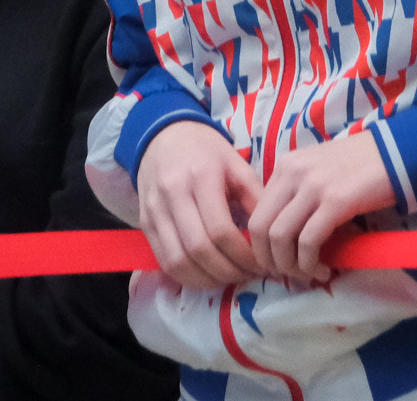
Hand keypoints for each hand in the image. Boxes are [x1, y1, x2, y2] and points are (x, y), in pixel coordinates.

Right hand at [137, 120, 262, 289]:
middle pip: (198, 249)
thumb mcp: (236, 164)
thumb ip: (254, 196)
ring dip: (206, 280)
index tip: (261, 264)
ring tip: (230, 279)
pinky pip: (163, 261)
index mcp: (201, 176)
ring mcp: (154, 212)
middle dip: (227, 271)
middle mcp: (173, 195)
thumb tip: (272, 233)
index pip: (220, 230)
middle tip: (249, 276)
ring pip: (177, 261)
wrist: (164, 137)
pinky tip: (207, 276)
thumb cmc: (207, 150)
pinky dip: (186, 276)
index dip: (243, 255)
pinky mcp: (144, 224)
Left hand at [247, 131, 394, 282]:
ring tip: (307, 274)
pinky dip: (310, 263)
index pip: (256, 213)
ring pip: (280, 237)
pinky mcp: (336, 201)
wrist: (396, 152)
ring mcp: (313, 185)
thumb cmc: (358, 164)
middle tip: (286, 274)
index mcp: (286, 165)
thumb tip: (280, 236)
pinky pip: (308, 241)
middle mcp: (293, 172)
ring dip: (289, 265)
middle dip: (268, 260)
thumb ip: (295, 193)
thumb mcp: (316, 170)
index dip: (260, 246)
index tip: (276, 262)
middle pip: (260, 228)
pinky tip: (323, 270)